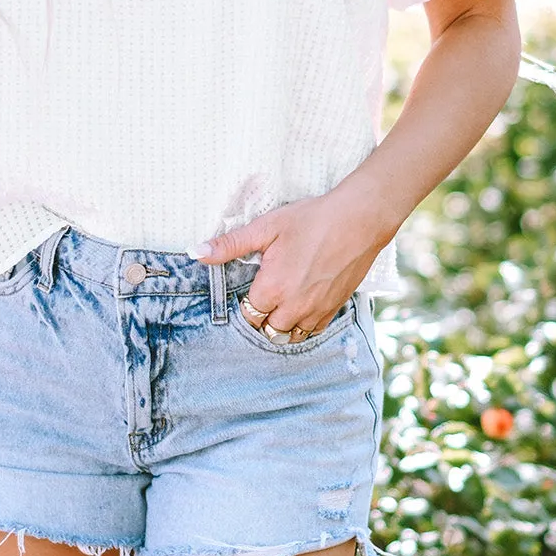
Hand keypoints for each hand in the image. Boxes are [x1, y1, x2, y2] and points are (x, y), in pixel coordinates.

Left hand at [190, 181, 393, 337]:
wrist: (359, 220)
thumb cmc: (311, 219)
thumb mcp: (266, 227)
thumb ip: (230, 244)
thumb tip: (196, 252)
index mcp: (272, 288)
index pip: (248, 315)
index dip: (245, 304)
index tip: (249, 289)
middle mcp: (294, 307)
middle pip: (268, 330)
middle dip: (261, 317)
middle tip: (263, 296)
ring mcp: (317, 311)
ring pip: (290, 335)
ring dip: (282, 325)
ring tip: (280, 305)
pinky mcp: (335, 308)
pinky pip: (313, 331)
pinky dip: (304, 325)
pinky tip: (302, 306)